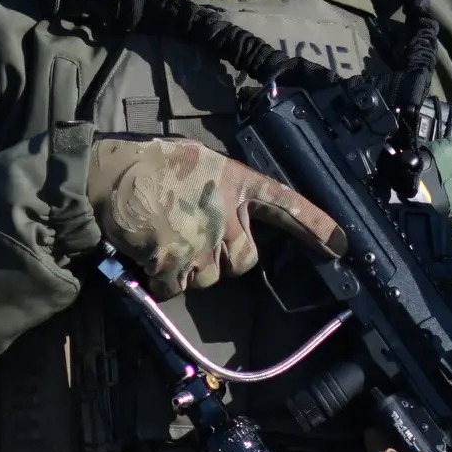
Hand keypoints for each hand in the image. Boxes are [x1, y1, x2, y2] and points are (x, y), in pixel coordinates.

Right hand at [85, 137, 342, 291]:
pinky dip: (161, 281)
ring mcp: (203, 240)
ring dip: (189, 270)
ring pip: (211, 278)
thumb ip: (224, 189)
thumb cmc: (150, 165)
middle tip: (193, 239)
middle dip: (223, 259)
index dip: (316, 227)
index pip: (287, 205)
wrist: (107, 175)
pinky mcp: (176, 262)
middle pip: (245, 260)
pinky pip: (177, 288)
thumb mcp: (201, 163)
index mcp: (237, 182)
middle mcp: (227, 213)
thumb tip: (233, 215)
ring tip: (164, 239)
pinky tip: (148, 255)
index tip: (343, 247)